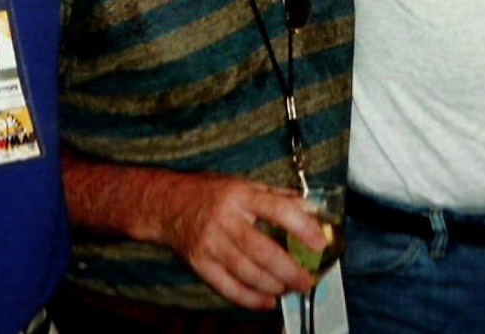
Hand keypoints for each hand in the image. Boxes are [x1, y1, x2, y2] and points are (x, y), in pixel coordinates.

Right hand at [152, 173, 326, 309]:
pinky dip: (250, 299)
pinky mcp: (199, 264)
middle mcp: (225, 220)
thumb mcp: (243, 184)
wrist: (165, 205)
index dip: (302, 227)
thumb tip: (311, 208)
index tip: (319, 242)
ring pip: (247, 273)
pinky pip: (228, 288)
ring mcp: (210, 244)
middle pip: (263, 250)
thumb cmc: (208, 192)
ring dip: (273, 286)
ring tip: (291, 289)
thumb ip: (277, 196)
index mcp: (240, 196)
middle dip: (290, 270)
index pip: (277, 210)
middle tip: (307, 281)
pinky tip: (268, 300)